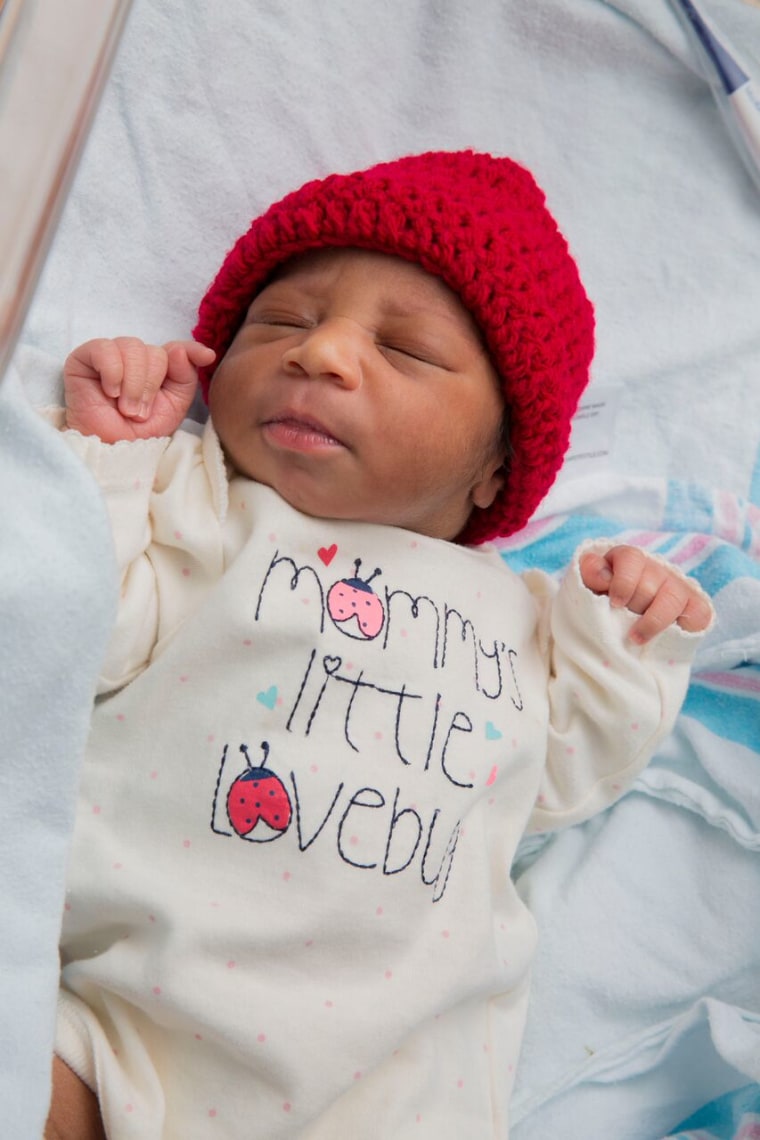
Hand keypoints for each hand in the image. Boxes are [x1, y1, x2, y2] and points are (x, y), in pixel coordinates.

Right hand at [63, 337, 215, 441]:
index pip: (176, 348)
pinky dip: (112, 373)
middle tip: (139, 413)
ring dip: (133, 385)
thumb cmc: (141, 432)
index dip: (192, 349)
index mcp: (158, 367)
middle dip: (150, 386)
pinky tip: (110, 392)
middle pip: (154, 352)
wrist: (112, 450)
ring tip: (125, 408)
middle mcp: (135, 357)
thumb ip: (184, 377)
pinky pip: (105, 349)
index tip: (207, 357)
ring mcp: (110, 355)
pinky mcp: (84, 358)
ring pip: (132, 347)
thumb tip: (180, 350)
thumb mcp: (173, 407)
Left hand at [579, 544, 712, 643]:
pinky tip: (665, 637)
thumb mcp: (591, 588)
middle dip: (632, 606)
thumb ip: (591, 574)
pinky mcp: (695, 608)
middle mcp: (656, 570)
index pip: (630, 558)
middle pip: (648, 584)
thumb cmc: (606, 604)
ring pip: (672, 599)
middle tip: (621, 620)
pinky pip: (698, 613)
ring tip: (636, 638)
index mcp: (629, 560)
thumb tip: (603, 575)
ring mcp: (678, 588)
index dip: (623, 581)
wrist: (626, 631)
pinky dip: (684, 625)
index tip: (615, 603)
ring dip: (652, 621)